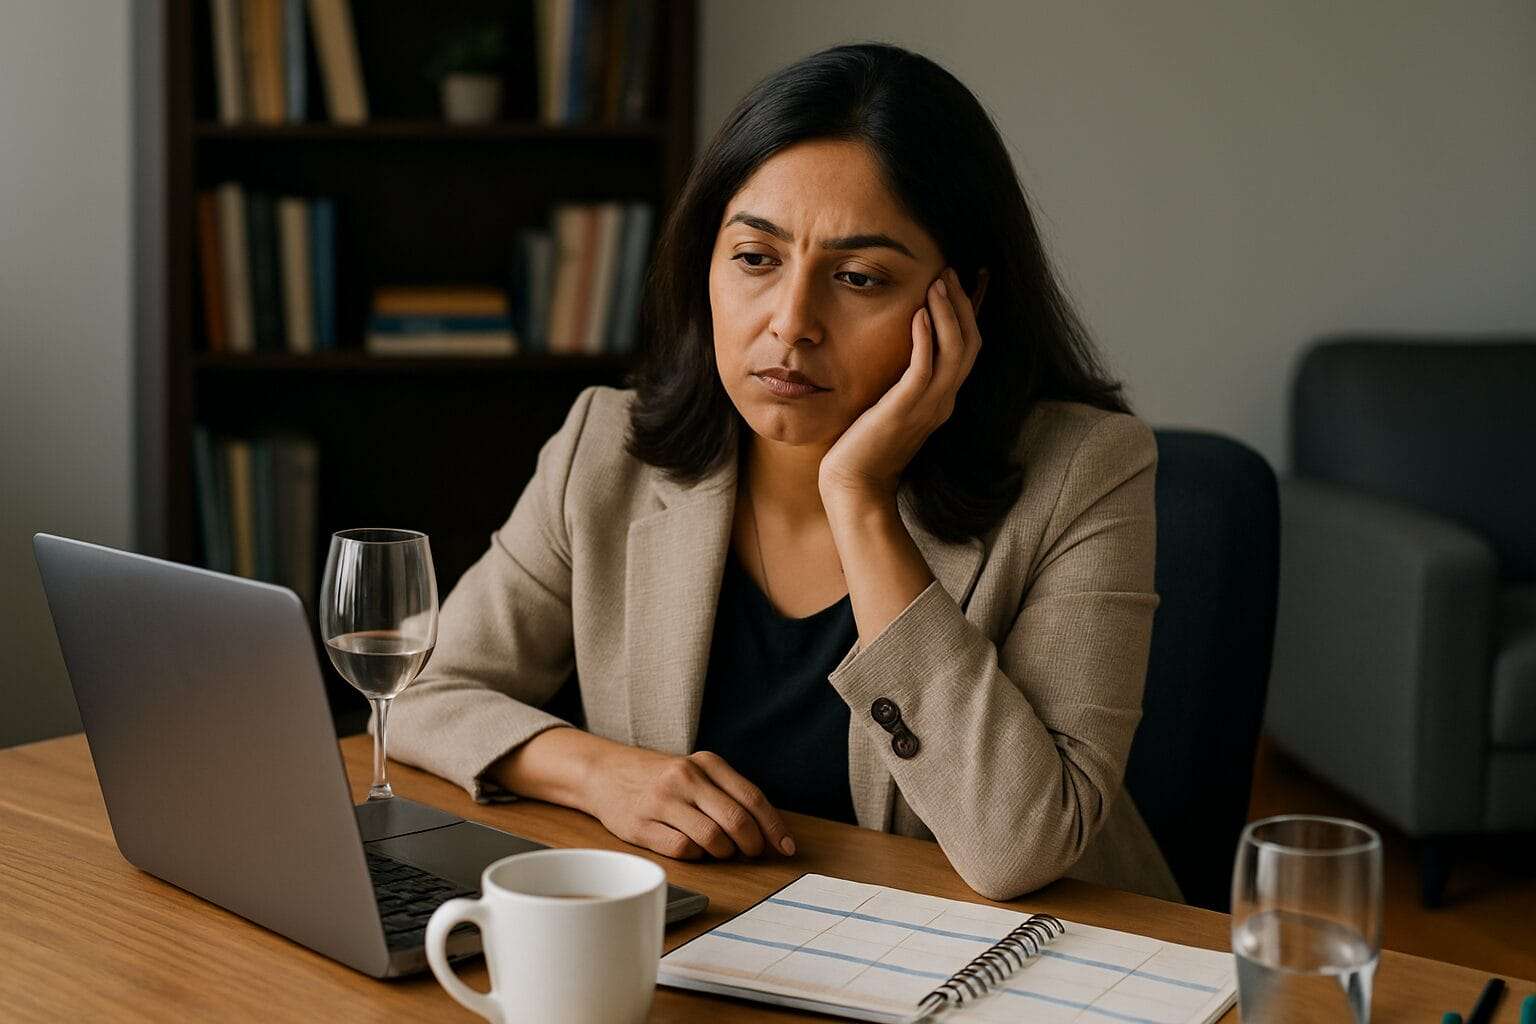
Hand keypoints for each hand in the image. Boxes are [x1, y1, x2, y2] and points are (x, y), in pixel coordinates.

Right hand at [584, 745, 796, 860]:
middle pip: (737, 821)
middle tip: (752, 852)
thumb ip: (729, 793)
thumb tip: (768, 830)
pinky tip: (691, 847)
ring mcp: (662, 801)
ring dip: (724, 852)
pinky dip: (695, 856)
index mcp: (706, 762)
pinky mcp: (642, 825)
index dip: (774, 827)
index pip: (752, 798)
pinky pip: (683, 850)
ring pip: (713, 840)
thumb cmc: (660, 777)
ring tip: (719, 849)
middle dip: (752, 845)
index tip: (786, 847)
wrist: (605, 772)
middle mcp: (686, 777)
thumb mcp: (696, 771)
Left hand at [817, 266, 985, 504]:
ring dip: (949, 313)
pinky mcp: (905, 411)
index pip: (969, 347)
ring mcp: (928, 407)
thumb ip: (900, 378)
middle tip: (950, 271)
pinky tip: (919, 314)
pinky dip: (926, 340)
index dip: (973, 312)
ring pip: (955, 352)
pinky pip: (924, 370)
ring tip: (940, 281)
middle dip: (963, 303)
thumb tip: (898, 348)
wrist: (853, 485)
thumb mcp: (889, 404)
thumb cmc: (862, 445)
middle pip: (970, 344)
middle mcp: (943, 401)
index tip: (974, 277)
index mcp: (942, 398)